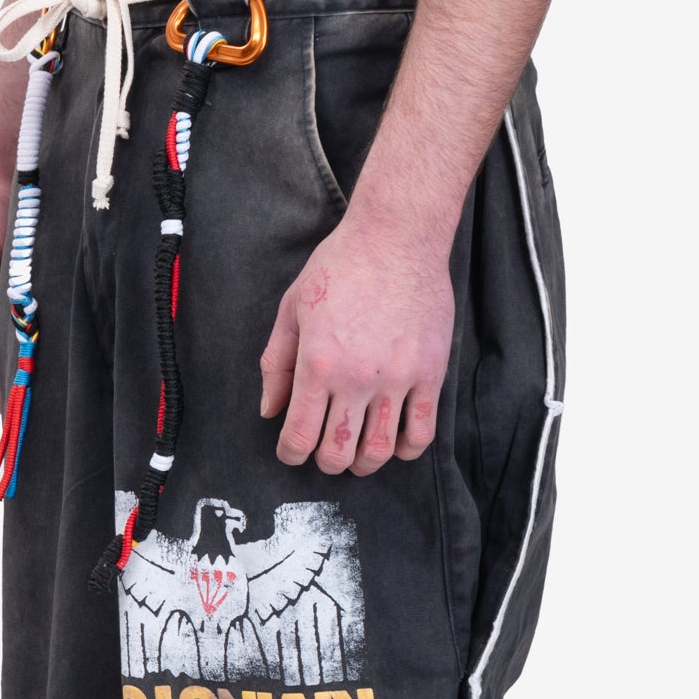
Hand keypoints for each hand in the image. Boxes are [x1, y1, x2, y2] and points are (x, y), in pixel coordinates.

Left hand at [259, 215, 454, 475]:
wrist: (398, 235)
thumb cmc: (341, 265)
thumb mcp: (292, 308)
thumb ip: (276, 363)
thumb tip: (269, 410)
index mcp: (318, 364)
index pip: (299, 437)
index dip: (290, 453)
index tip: (291, 450)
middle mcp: (357, 378)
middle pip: (337, 453)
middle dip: (325, 462)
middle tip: (324, 451)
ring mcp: (396, 378)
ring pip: (379, 451)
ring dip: (363, 463)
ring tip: (358, 452)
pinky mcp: (429, 373)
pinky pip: (421, 433)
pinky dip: (405, 449)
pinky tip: (394, 440)